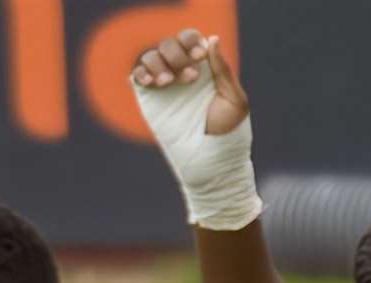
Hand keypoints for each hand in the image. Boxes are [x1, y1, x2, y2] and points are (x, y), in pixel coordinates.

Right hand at [131, 29, 247, 134]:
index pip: (189, 39)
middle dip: (177, 54)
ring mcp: (164, 83)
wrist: (211, 157)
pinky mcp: (149, 96)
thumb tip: (212, 38)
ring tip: (168, 83)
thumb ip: (223, 69)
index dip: (190, 40)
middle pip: (168, 43)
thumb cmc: (228, 130)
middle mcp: (181, 70)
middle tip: (190, 78)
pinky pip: (136, 74)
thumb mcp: (234, 99)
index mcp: (202, 66)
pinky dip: (141, 73)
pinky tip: (152, 83)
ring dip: (158, 63)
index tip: (199, 56)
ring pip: (150, 56)